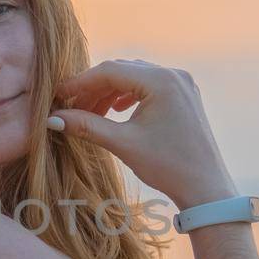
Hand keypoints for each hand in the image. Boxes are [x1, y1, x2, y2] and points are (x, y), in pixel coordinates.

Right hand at [48, 58, 239, 207]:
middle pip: (122, 71)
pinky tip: (116, 111)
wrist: (205, 187)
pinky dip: (128, 96)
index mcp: (161, 81)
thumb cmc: (168, 166)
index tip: (58, 95)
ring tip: (89, 113)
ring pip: (134, 78)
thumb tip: (53, 119)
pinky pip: (149, 87)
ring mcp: (181, 84)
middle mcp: (173, 75)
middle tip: (70, 106)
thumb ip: (87, 126)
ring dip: (109, 93)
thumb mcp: (123, 144)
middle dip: (94, 87)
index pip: (110, 71)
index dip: (80, 82)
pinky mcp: (184, 96)